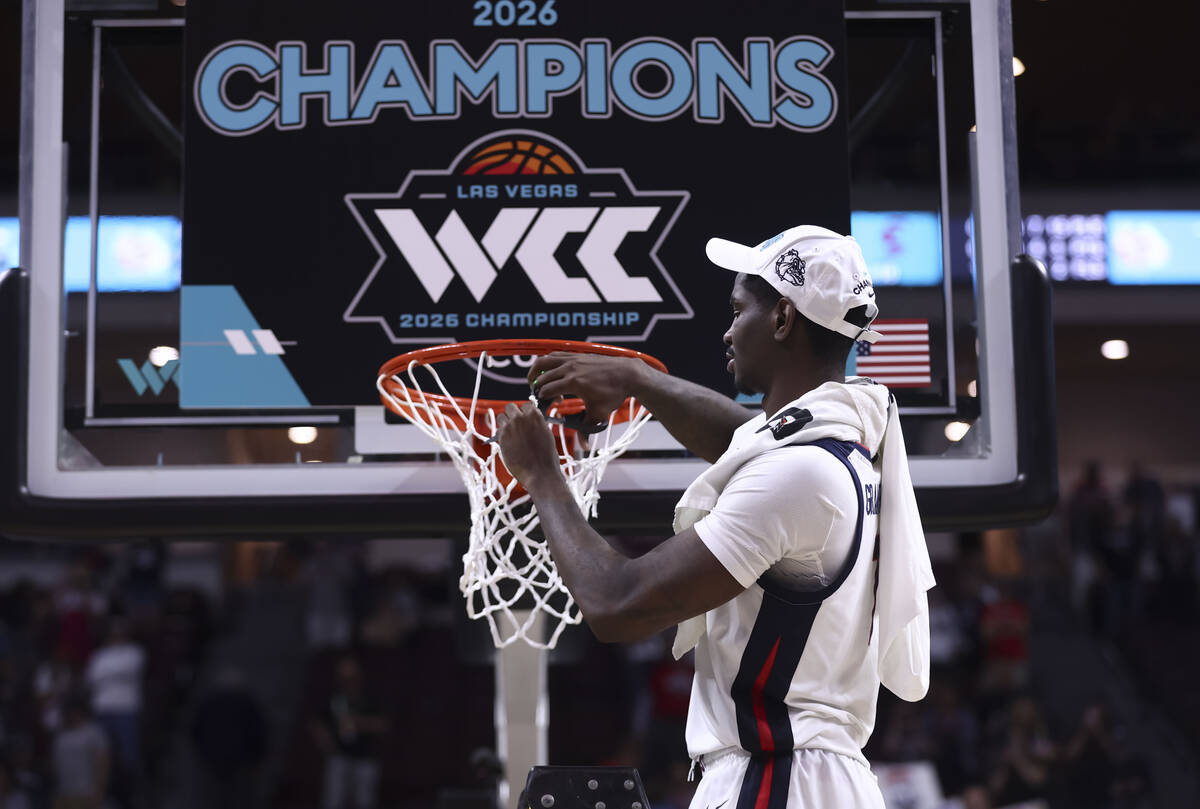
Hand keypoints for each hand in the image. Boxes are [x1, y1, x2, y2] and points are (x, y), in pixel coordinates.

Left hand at [494, 401, 563, 490]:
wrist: (540, 473)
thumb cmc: (546, 457)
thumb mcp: (546, 434)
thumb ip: (536, 424)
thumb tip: (528, 421)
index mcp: (534, 415)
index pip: (526, 405)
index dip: (526, 412)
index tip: (526, 419)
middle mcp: (521, 418)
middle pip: (510, 407)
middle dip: (512, 414)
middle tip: (516, 424)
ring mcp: (510, 427)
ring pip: (501, 417)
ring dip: (505, 422)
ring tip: (511, 433)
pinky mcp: (501, 437)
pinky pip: (499, 430)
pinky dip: (502, 434)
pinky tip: (509, 443)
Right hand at [528, 352, 647, 420]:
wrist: (627, 374)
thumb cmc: (614, 392)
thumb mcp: (599, 414)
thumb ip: (587, 429)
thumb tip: (584, 446)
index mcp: (573, 382)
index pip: (546, 390)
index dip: (542, 400)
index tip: (548, 407)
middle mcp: (570, 368)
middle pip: (542, 377)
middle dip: (539, 389)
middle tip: (545, 398)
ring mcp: (573, 359)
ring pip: (544, 361)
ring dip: (535, 371)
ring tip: (534, 381)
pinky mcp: (576, 355)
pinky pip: (555, 354)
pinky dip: (547, 362)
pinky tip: (549, 371)